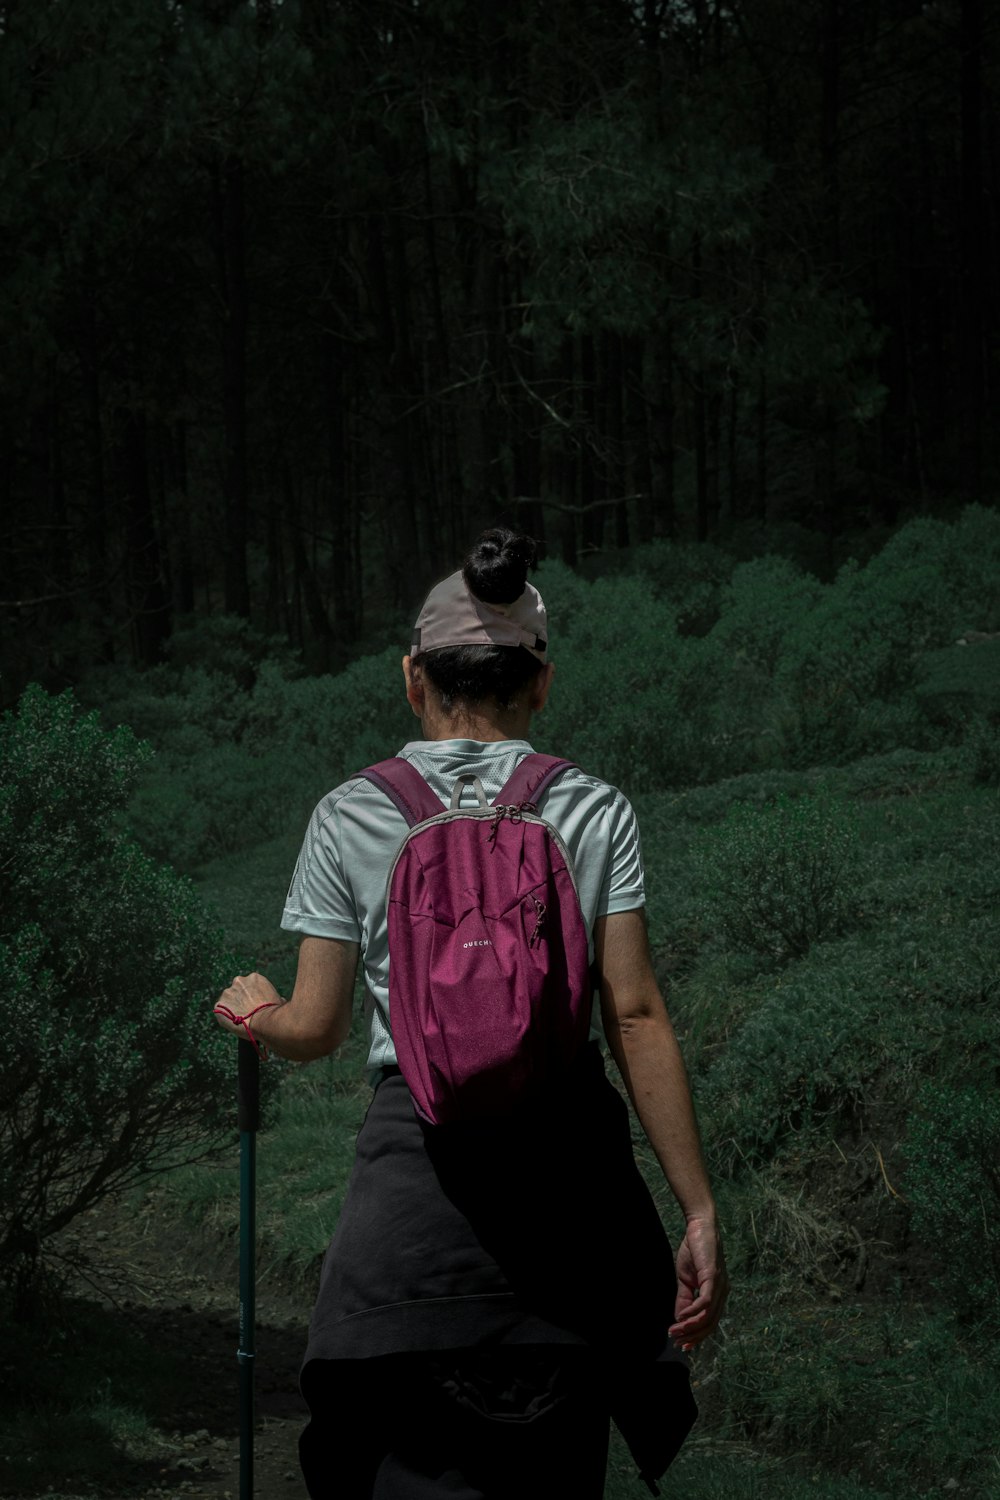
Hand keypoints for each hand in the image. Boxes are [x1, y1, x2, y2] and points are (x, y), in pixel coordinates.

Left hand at [213, 972, 281, 1039]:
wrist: (263, 1022)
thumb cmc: (274, 1012)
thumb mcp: (278, 1000)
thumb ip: (273, 997)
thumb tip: (278, 1000)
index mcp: (254, 978)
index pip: (250, 986)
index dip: (252, 996)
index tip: (254, 1004)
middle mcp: (239, 981)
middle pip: (238, 990)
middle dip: (241, 999)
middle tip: (247, 1012)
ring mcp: (227, 992)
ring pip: (229, 1001)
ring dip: (233, 1008)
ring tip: (241, 1020)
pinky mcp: (219, 1005)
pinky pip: (221, 1011)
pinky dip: (225, 1017)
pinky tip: (234, 1023)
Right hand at [669, 1215, 728, 1350]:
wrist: (699, 1227)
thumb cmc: (694, 1251)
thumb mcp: (685, 1279)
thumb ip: (684, 1299)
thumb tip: (679, 1319)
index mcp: (718, 1294)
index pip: (710, 1323)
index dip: (697, 1336)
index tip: (682, 1345)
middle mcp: (723, 1293)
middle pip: (711, 1324)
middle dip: (693, 1336)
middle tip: (677, 1342)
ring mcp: (720, 1286)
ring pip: (708, 1317)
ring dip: (690, 1327)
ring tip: (675, 1330)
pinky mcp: (714, 1278)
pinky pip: (705, 1302)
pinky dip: (693, 1312)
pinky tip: (680, 1315)